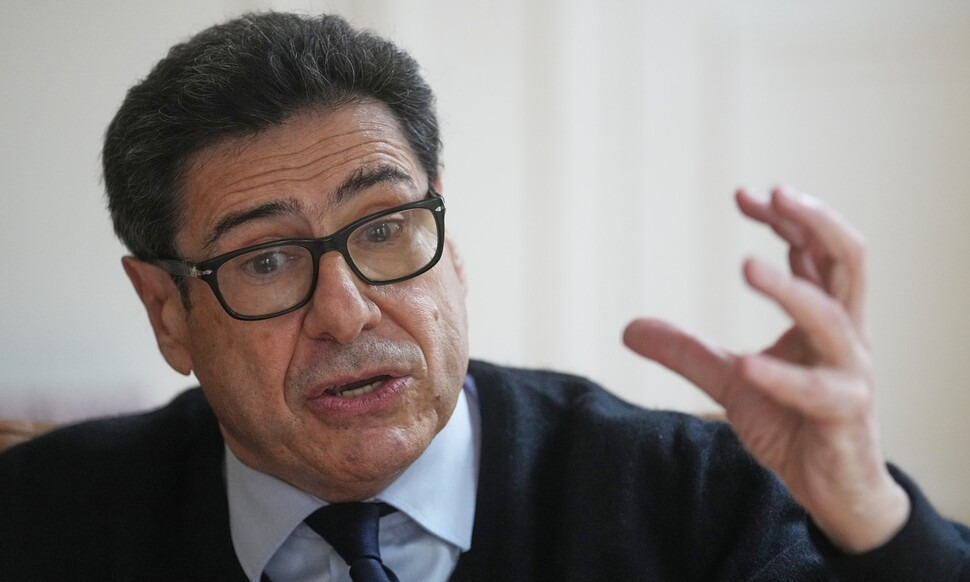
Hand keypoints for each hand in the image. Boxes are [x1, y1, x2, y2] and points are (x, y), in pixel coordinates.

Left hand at [623, 187, 909, 552]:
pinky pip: (816, 391)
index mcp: (824, 318)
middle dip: (816, 221)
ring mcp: (850, 374)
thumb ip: (686, 350)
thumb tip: (628, 328)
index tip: (743, 194)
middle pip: (847, 261)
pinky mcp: (843, 416)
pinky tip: (746, 365)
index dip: (787, 217)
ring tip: (745, 266)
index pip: (815, 250)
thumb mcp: (729, 380)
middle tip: (776, 193)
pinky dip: (780, 376)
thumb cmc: (793, 423)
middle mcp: (846, 336)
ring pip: (833, 319)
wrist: (831, 487)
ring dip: (790, 290)